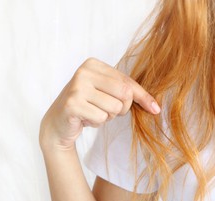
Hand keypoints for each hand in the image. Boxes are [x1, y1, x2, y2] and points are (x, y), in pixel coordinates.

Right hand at [39, 58, 159, 150]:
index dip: (143, 97)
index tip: (155, 109)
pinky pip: (101, 118)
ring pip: (114, 108)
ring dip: (108, 117)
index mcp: (94, 64)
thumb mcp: (108, 94)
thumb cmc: (88, 106)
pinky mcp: (72, 104)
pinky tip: (85, 118)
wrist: (58, 122)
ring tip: (93, 112)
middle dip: (122, 108)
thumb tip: (156, 107)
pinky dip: (97, 123)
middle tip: (107, 110)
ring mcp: (76, 87)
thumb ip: (129, 94)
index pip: (127, 81)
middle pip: (124, 93)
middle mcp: (84, 71)